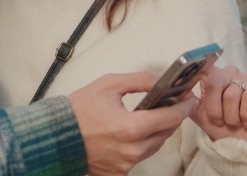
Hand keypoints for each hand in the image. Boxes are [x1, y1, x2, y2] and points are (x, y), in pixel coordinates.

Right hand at [68, 72, 199, 175]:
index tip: (190, 99)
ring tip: (150, 117)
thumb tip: (160, 81)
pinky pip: (138, 157)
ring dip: (156, 132)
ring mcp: (125, 164)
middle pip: (165, 133)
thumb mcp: (108, 85)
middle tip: (171, 104)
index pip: (170, 118)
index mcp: (131, 127)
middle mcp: (132, 150)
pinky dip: (140, 144)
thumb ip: (139, 80)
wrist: (55, 135)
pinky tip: (131, 133)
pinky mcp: (118, 173)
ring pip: (153, 147)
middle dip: (171, 118)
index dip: (184, 107)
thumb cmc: (79, 109)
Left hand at [191, 65, 246, 145]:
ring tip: (236, 122)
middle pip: (214, 83)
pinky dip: (246, 115)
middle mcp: (230, 73)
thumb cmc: (223, 128)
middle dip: (214, 109)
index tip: (194, 82)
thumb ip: (188, 100)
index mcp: (213, 76)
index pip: (203, 67)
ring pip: (231, 94)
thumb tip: (175, 89)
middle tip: (220, 121)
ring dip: (231, 116)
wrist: (245, 146)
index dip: (197, 72)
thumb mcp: (200, 115)